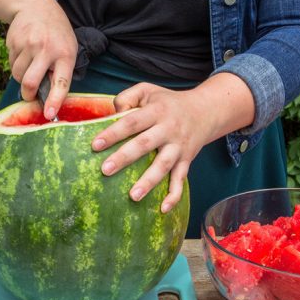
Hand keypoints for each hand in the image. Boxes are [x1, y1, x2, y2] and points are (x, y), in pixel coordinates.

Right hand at [6, 0, 76, 119]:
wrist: (36, 6)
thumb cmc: (56, 34)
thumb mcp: (67, 49)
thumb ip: (60, 71)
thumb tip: (48, 98)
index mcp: (65, 55)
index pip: (61, 82)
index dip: (54, 100)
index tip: (49, 114)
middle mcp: (46, 49)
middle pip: (30, 83)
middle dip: (28, 95)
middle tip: (29, 96)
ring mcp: (28, 45)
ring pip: (17, 75)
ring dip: (21, 77)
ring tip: (30, 65)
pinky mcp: (13, 42)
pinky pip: (11, 64)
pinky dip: (16, 64)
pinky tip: (24, 53)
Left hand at [91, 84, 212, 212]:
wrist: (205, 111)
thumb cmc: (167, 102)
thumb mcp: (148, 90)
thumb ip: (127, 97)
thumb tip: (111, 114)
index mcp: (156, 111)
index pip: (131, 122)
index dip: (113, 133)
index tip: (95, 145)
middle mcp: (168, 129)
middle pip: (144, 144)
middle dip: (124, 158)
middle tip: (105, 170)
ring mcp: (179, 147)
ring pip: (163, 165)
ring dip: (149, 181)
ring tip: (133, 196)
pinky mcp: (186, 160)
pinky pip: (181, 180)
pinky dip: (174, 195)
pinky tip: (163, 209)